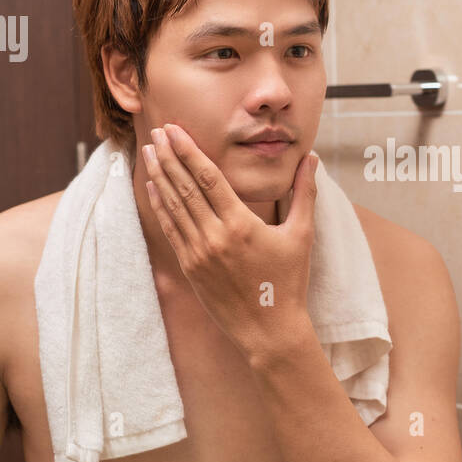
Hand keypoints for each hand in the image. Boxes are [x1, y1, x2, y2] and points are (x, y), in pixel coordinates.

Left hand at [141, 123, 317, 361]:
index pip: (208, 178)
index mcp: (241, 224)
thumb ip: (304, 192)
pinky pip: (170, 230)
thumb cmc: (290, 283)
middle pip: (185, 187)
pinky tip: (154, 187)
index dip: (189, 151)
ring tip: (148, 151)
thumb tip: (312, 158)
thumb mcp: (302, 235)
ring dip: (159, 176)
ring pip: (173, 206)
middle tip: (157, 131)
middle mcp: (215, 237)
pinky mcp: (190, 268)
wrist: (269, 330)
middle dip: (168, 156)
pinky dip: (161, 206)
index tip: (175, 131)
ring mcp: (198, 253)